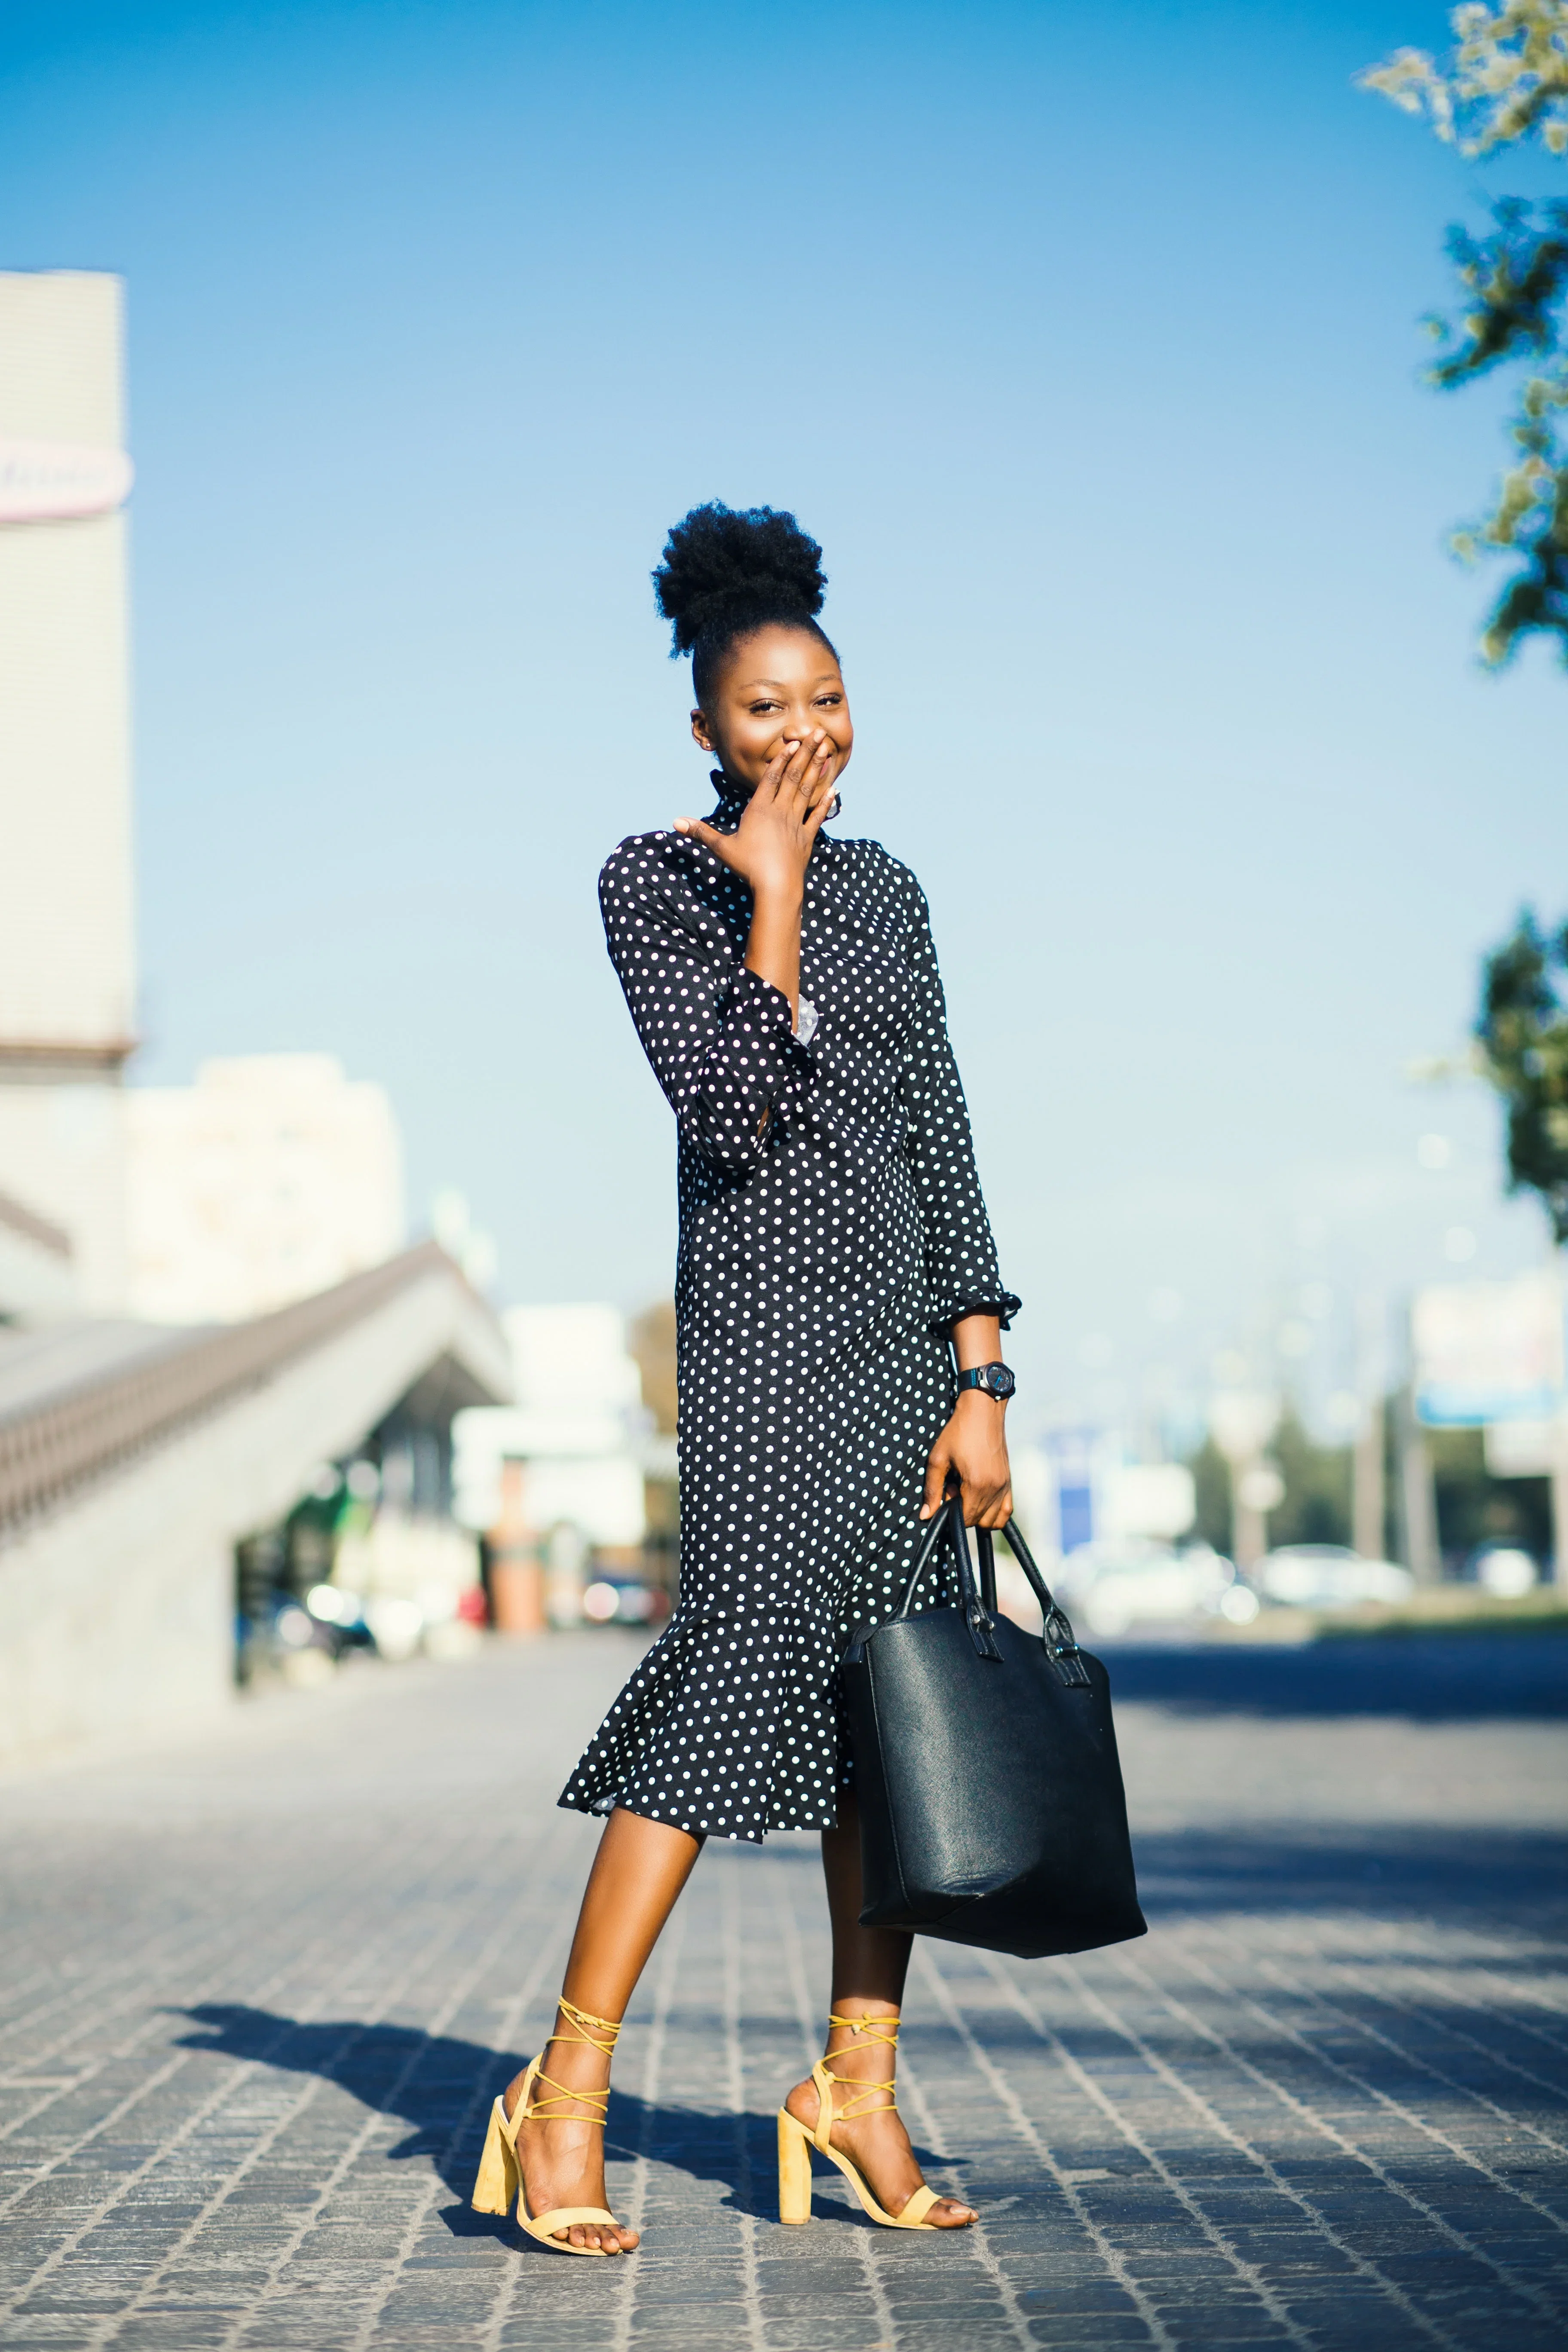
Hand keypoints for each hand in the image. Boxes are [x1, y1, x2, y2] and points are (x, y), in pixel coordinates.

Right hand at [674, 729, 836, 900]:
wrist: (776, 886)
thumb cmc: (747, 866)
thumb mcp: (721, 847)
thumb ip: (701, 832)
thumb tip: (675, 822)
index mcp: (759, 809)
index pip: (772, 777)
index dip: (782, 758)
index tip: (793, 741)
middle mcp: (780, 811)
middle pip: (794, 776)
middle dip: (806, 753)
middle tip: (817, 733)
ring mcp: (796, 823)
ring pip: (807, 790)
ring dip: (817, 769)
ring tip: (826, 750)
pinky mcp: (807, 838)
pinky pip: (818, 816)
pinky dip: (826, 802)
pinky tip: (834, 790)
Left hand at [921, 1392, 1011, 1528]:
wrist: (983, 1410)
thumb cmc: (958, 1431)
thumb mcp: (937, 1458)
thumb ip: (931, 1489)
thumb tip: (925, 1516)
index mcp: (977, 1484)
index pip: (965, 1519)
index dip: (951, 1510)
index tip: (946, 1490)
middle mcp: (995, 1488)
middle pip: (978, 1521)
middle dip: (963, 1511)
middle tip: (954, 1487)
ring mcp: (1005, 1486)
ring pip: (992, 1520)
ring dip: (977, 1513)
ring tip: (967, 1491)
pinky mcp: (1009, 1481)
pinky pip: (1006, 1512)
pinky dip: (994, 1513)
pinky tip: (981, 1498)